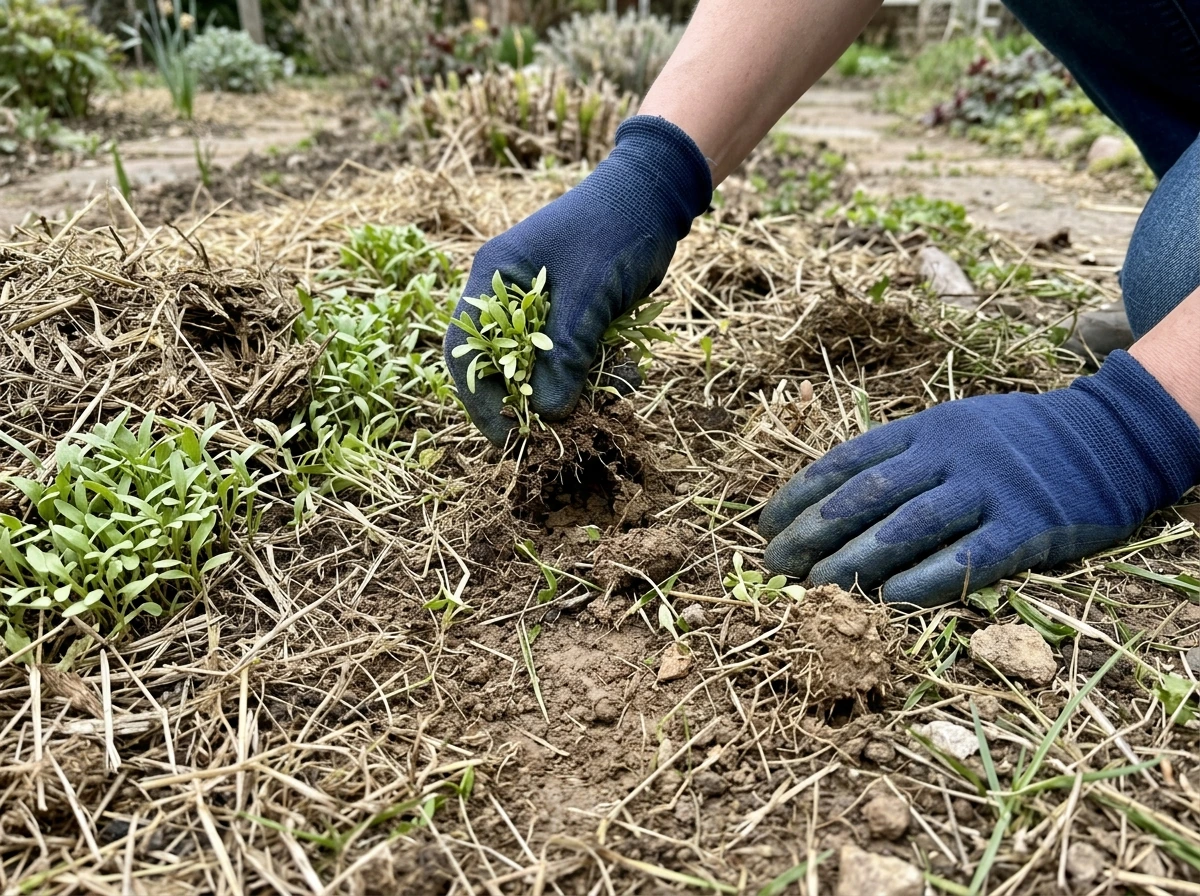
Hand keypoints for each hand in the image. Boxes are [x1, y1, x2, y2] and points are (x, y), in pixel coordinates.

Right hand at [443, 116, 710, 444]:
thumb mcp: (588, 294)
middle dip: (530, 402)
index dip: (481, 398)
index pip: (466, 349)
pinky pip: (573, 359)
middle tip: (558, 434)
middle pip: (501, 366)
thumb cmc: (613, 230)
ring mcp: (541, 307)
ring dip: (574, 389)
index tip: (508, 436)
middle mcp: (508, 295)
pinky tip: (629, 369)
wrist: (655, 195)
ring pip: (541, 368)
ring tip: (610, 393)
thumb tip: (547, 413)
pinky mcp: (572, 316)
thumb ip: (565, 353)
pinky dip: (597, 372)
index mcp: (493, 278)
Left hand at [760, 351, 1199, 606]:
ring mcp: (988, 487)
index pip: (846, 461)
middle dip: (812, 531)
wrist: (1105, 438)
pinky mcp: (1027, 525)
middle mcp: (949, 453)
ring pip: (908, 526)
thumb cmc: (1010, 443)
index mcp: (924, 428)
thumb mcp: (951, 429)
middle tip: (775, 565)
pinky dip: (925, 580)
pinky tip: (889, 601)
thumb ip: (900, 459)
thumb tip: (827, 505)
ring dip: (855, 559)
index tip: (765, 526)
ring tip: (816, 587)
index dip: (800, 495)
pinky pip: (968, 557)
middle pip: (866, 494)